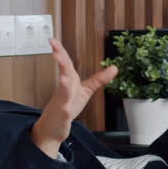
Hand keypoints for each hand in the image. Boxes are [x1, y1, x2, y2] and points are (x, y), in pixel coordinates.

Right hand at [31, 36, 117, 152]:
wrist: (53, 128)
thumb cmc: (66, 108)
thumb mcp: (85, 91)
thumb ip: (98, 79)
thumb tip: (114, 68)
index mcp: (69, 82)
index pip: (66, 64)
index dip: (60, 51)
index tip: (53, 40)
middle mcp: (64, 90)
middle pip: (64, 72)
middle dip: (60, 59)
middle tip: (54, 48)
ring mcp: (63, 103)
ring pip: (63, 90)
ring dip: (63, 79)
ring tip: (62, 71)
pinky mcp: (63, 116)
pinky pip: (64, 110)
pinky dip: (65, 106)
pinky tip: (66, 106)